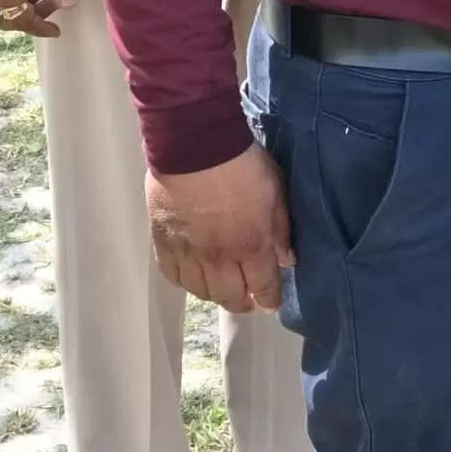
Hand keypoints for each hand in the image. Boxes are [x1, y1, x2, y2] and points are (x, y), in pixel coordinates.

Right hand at [148, 151, 290, 310]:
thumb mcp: (276, 192)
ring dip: (215, 293)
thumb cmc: (243, 165)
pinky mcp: (163, 243)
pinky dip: (185, 282)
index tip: (271, 304)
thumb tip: (287, 260)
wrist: (194, 147)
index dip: (269, 300)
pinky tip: (193, 276)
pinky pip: (173, 276)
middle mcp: (219, 259)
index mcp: (251, 247)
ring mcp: (188, 254)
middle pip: (230, 297)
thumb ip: (281, 230)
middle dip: (243, 302)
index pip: (263, 287)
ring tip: (222, 286)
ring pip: (200, 292)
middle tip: (248, 296)